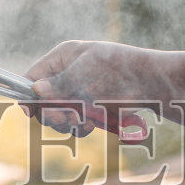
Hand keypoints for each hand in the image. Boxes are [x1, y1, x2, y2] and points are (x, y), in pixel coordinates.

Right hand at [26, 40, 170, 138]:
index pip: (33, 76)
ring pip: (58, 115)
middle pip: (43, 101)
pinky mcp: (90, 108)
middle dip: (53, 112)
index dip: (30, 95)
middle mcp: (66, 74)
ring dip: (67, 122)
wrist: (153, 83)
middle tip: (67, 118)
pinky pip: (75, 123)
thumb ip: (61, 84)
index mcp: (63, 57)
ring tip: (82, 120)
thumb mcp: (87, 73)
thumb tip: (35, 89)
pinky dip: (80, 127)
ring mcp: (78, 93)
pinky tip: (91, 124)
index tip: (32, 112)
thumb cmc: (120, 71)